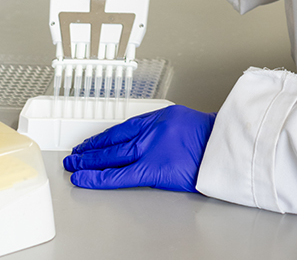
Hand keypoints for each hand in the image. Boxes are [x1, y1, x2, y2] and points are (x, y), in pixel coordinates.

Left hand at [63, 105, 215, 191]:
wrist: (223, 145)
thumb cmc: (211, 137)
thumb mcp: (184, 122)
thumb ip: (164, 131)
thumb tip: (151, 142)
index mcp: (158, 117)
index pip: (123, 127)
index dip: (104, 136)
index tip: (92, 141)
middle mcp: (149, 131)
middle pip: (113, 141)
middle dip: (91, 148)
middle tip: (76, 153)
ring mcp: (148, 150)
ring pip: (110, 156)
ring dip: (89, 161)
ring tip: (74, 164)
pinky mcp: (151, 170)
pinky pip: (117, 175)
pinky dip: (98, 177)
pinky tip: (84, 178)